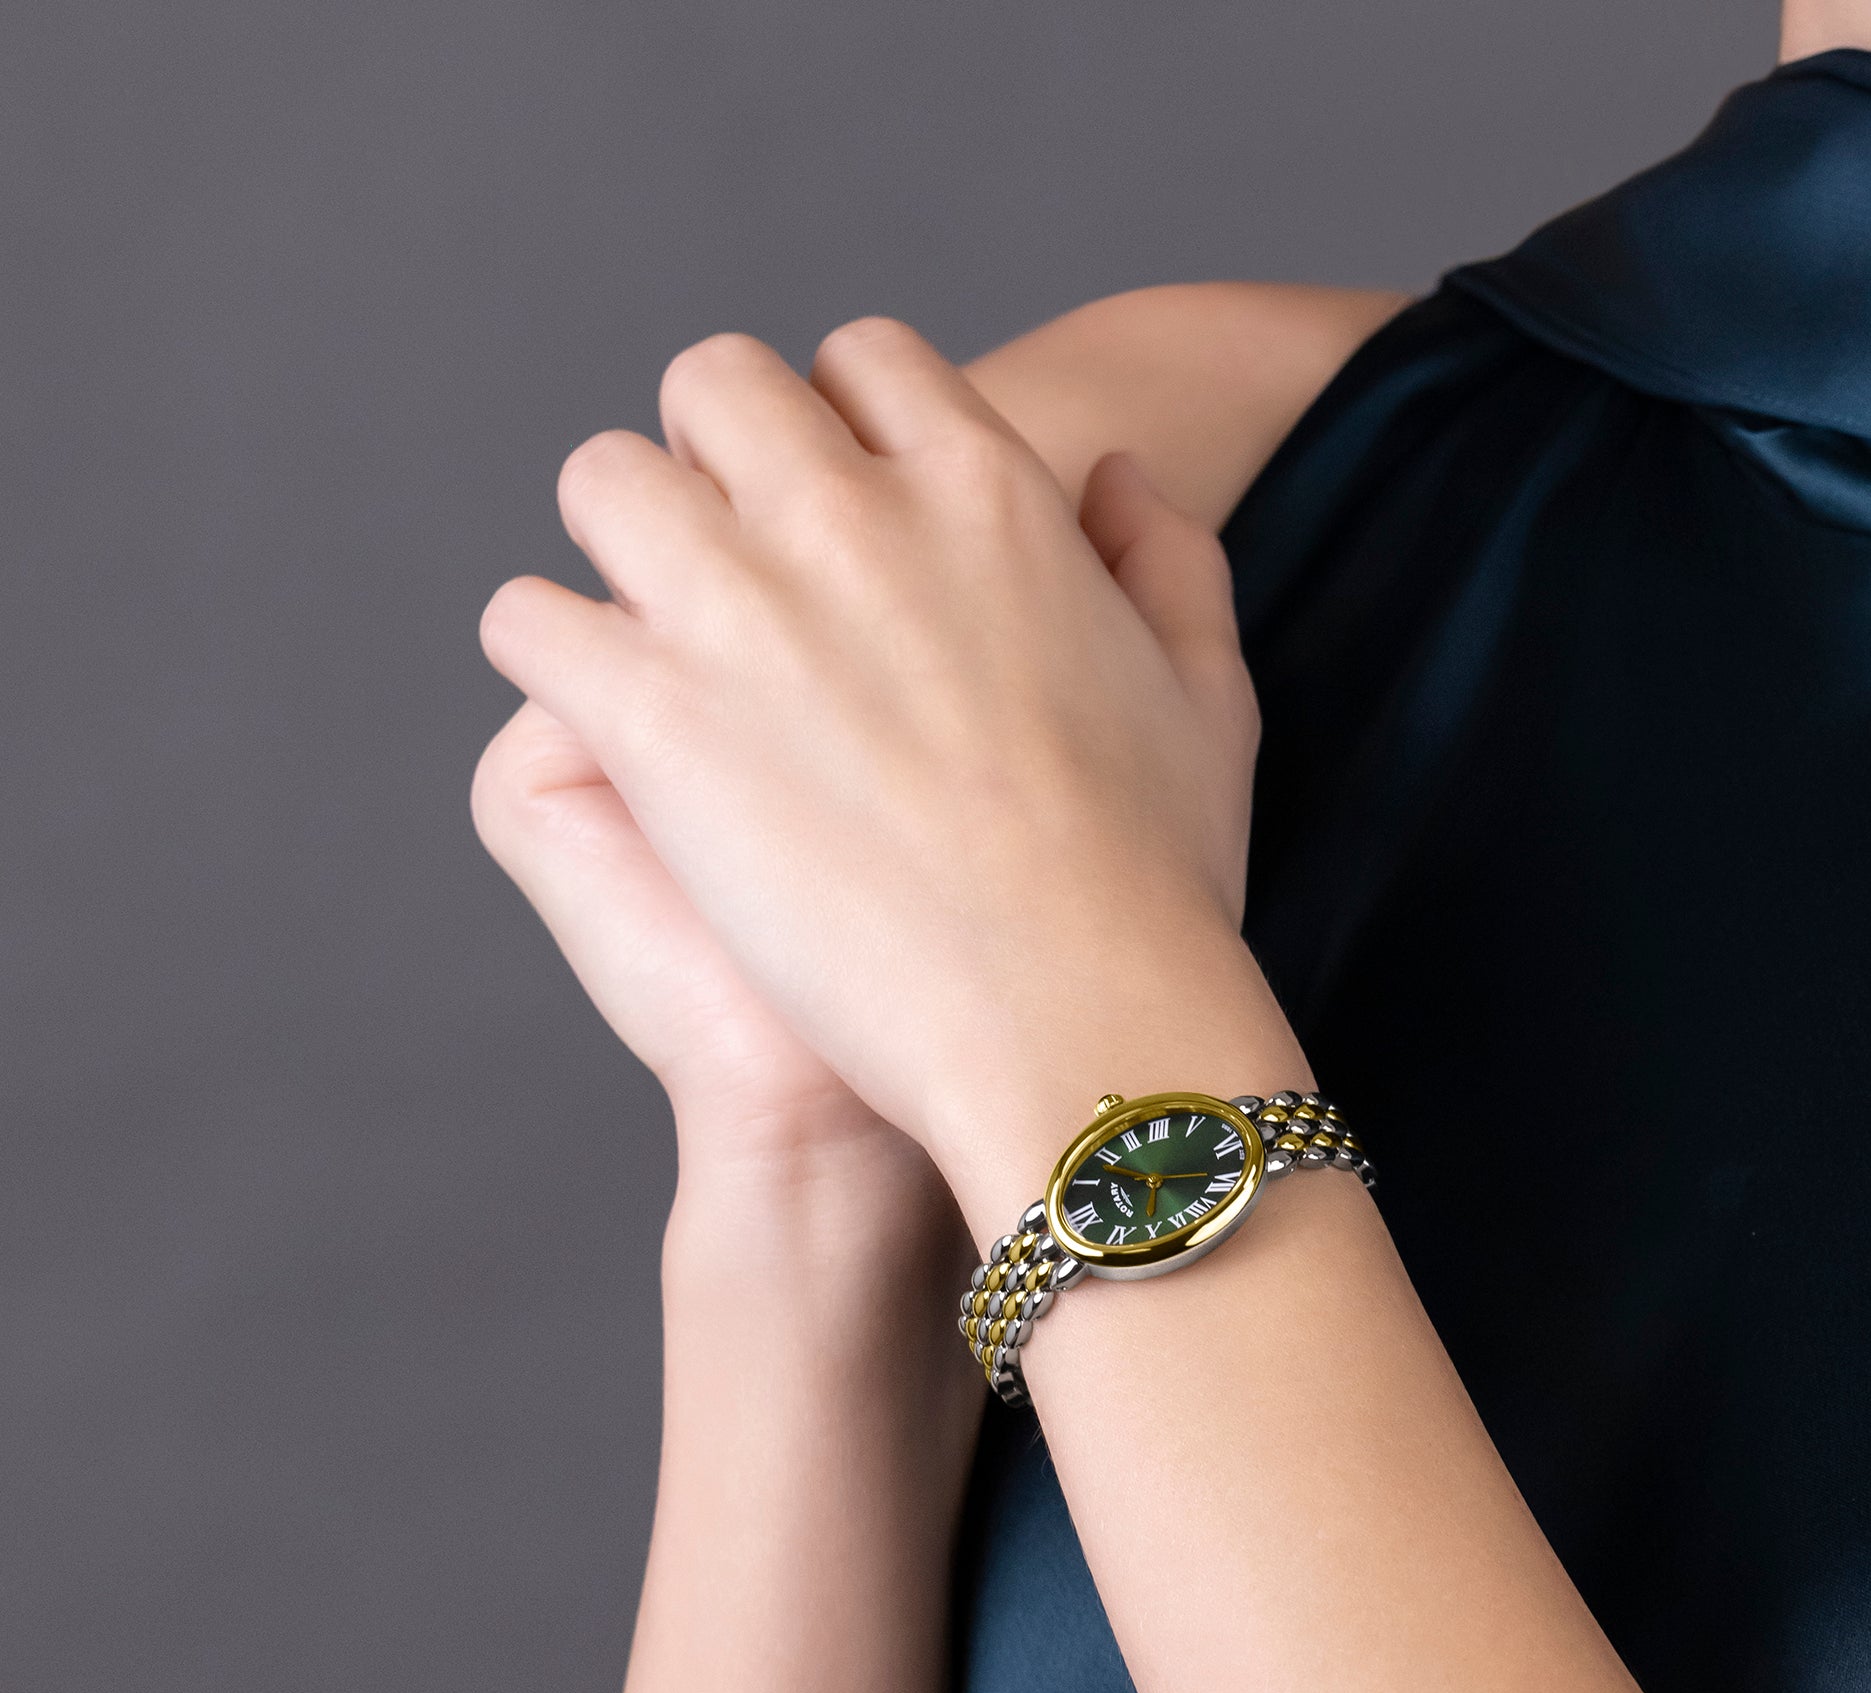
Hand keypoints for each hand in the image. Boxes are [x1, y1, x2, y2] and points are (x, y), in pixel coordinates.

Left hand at [479, 319, 1298, 1233]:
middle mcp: (852, 516)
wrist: (1071, 1017)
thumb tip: (1117, 472)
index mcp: (987, 492)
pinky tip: (598, 717)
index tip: (824, 499)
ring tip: (648, 631)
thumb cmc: (1155, 881)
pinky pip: (527, 618)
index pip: (863, 362)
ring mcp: (739, 607)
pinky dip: (550, 655)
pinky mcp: (650, 716)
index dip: (832, 421)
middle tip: (726, 559)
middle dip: (711, 455)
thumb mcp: (1208, 694)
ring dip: (619, 539)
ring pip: (604, 477)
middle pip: (716, 384)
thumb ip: (1168, 558)